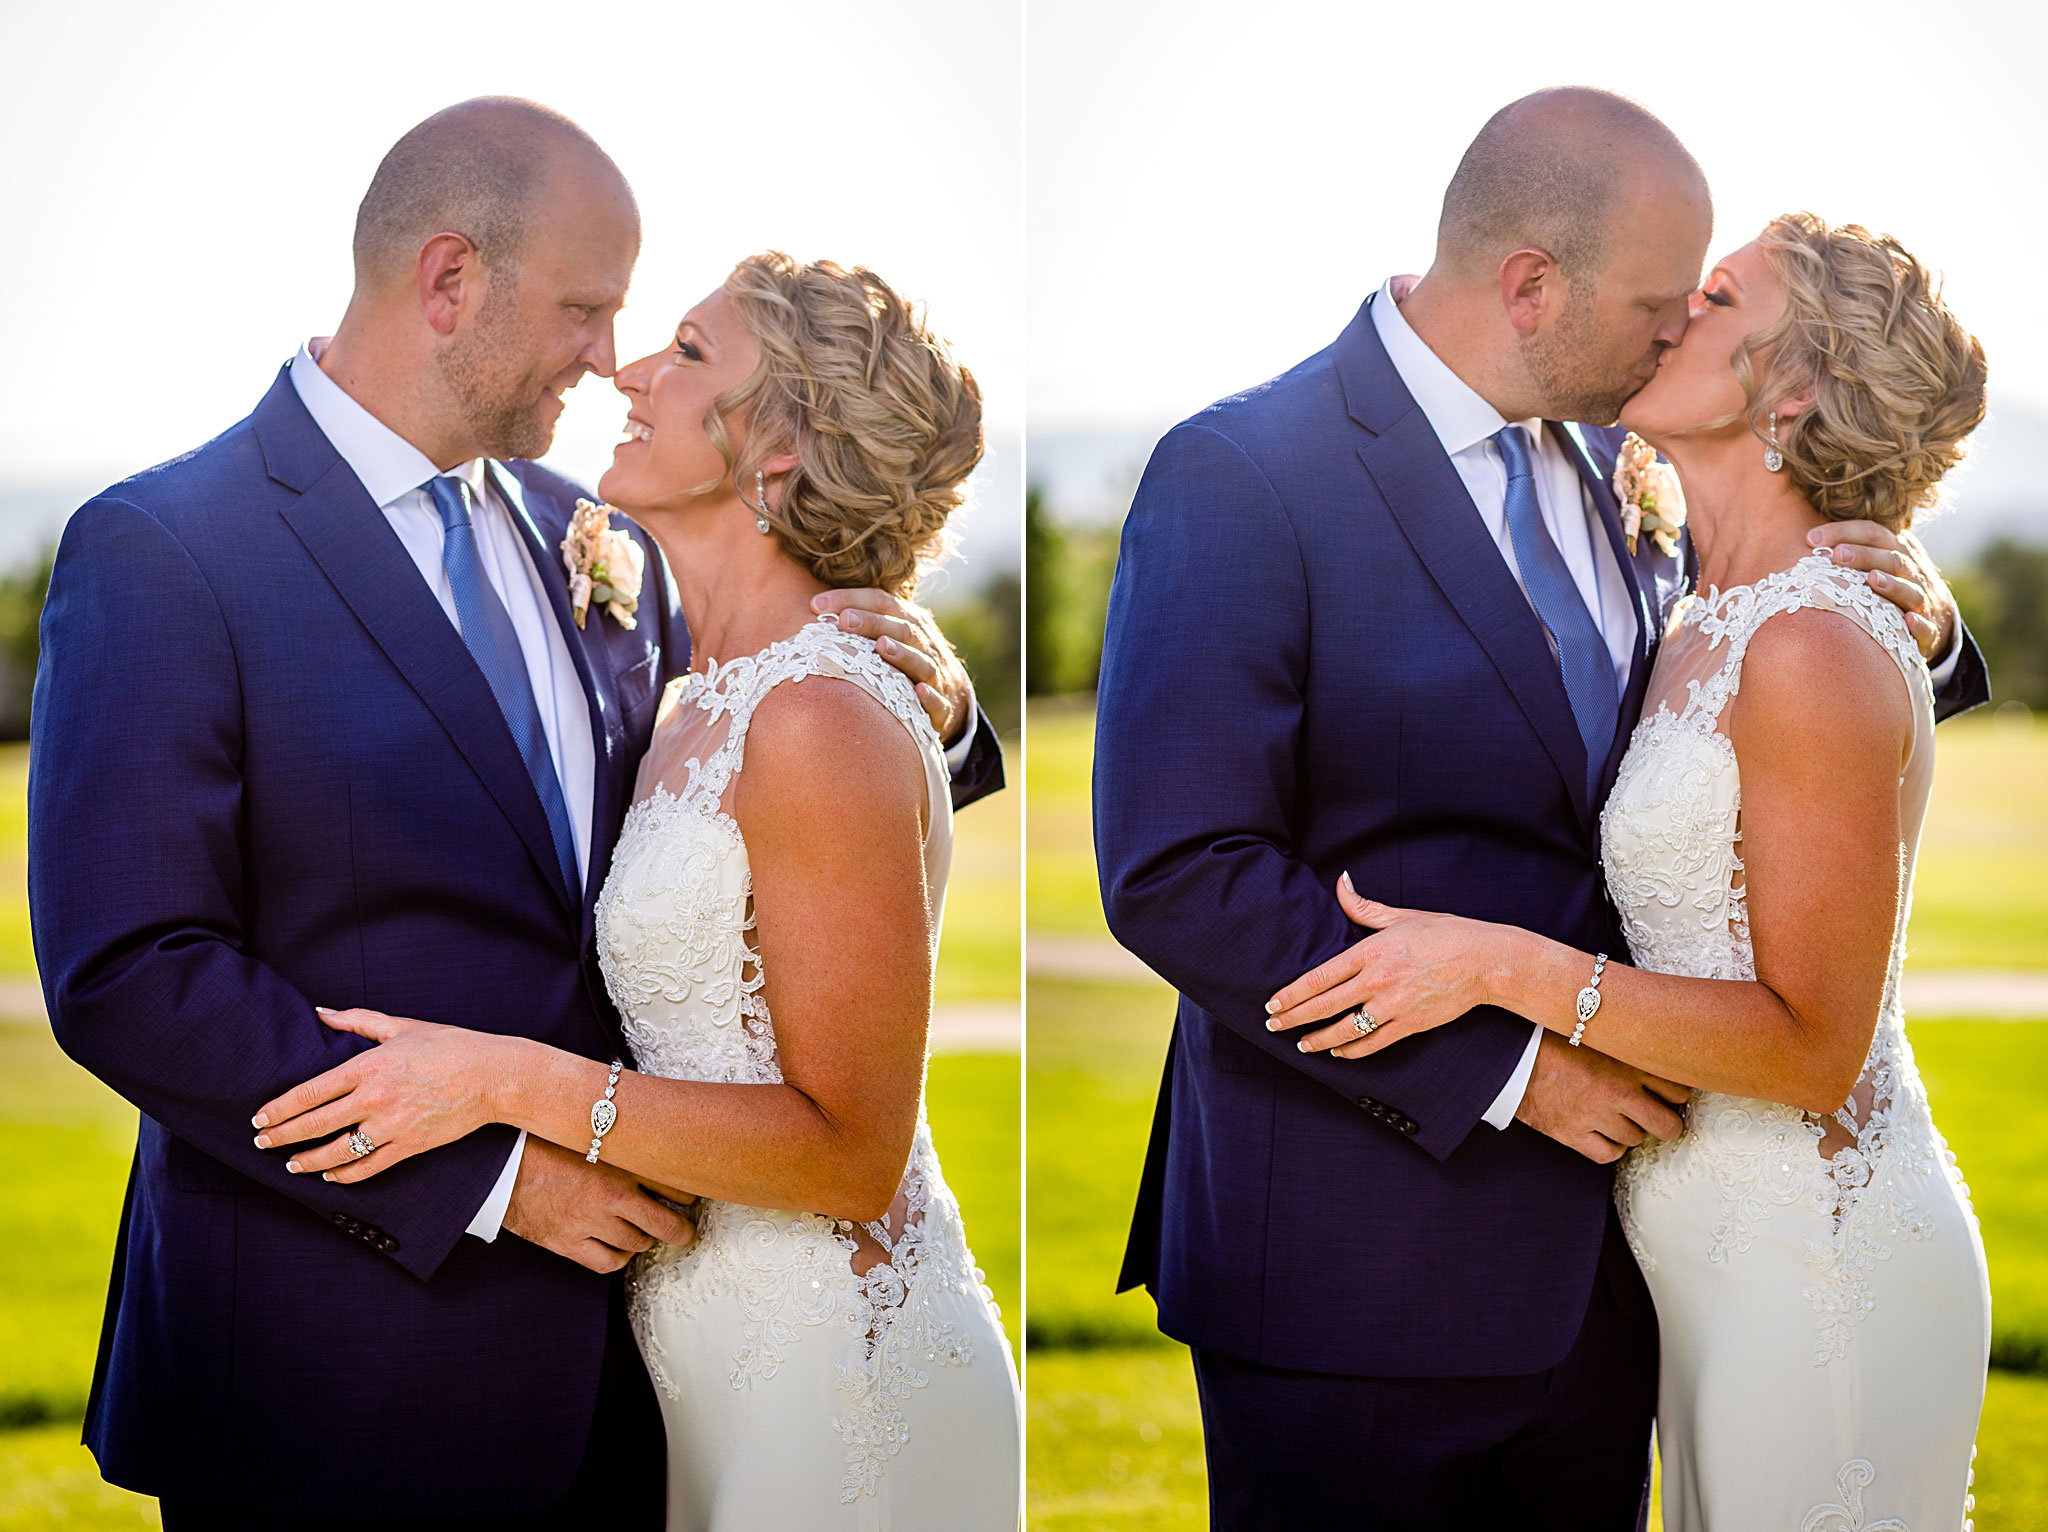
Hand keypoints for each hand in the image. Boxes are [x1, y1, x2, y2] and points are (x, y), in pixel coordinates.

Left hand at [251, 1007, 508, 1182]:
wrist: (492, 1075)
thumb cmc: (449, 1046)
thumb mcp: (402, 1026)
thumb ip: (358, 1021)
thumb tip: (321, 1012)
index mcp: (369, 1066)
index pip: (310, 1092)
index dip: (279, 1109)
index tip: (259, 1118)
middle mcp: (375, 1098)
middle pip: (314, 1125)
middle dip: (281, 1137)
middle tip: (261, 1143)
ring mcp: (392, 1125)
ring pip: (336, 1152)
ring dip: (307, 1161)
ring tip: (291, 1164)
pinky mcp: (410, 1146)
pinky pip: (368, 1167)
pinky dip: (343, 1175)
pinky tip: (329, 1175)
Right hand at [502, 1137, 697, 1273]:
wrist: (501, 1163)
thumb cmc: (547, 1142)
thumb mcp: (593, 1133)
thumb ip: (626, 1140)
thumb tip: (657, 1130)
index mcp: (620, 1162)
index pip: (675, 1185)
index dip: (689, 1193)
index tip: (690, 1196)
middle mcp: (611, 1195)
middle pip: (667, 1224)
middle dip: (682, 1230)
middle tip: (685, 1230)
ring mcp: (590, 1222)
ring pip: (638, 1244)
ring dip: (645, 1240)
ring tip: (644, 1232)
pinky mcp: (568, 1243)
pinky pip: (608, 1263)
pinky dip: (619, 1258)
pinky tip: (619, 1249)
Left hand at [811, 588, 973, 744]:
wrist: (948, 696)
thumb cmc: (901, 662)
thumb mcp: (886, 635)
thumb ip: (857, 623)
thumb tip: (809, 610)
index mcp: (908, 622)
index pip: (882, 601)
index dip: (851, 598)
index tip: (816, 604)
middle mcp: (924, 644)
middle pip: (901, 628)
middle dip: (872, 622)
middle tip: (844, 621)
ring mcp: (935, 676)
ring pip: (923, 662)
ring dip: (903, 654)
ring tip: (881, 647)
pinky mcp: (941, 709)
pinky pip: (939, 703)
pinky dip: (930, 698)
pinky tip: (918, 693)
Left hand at [1264, 874, 1495, 1054]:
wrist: (1484, 960)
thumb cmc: (1443, 934)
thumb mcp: (1400, 915)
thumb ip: (1363, 906)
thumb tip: (1340, 882)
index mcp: (1370, 951)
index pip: (1320, 977)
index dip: (1292, 993)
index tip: (1273, 1003)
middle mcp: (1378, 980)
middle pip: (1325, 1005)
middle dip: (1294, 1018)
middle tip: (1272, 1026)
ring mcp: (1394, 1005)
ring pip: (1346, 1030)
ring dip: (1318, 1039)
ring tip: (1301, 1044)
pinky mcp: (1411, 1024)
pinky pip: (1374, 1043)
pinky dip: (1352, 1051)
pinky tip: (1337, 1051)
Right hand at [1515, 1032, 1687, 1163]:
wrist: (1511, 1056)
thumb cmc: (1554, 1040)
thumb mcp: (1599, 1035)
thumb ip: (1630, 1046)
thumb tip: (1660, 1051)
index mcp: (1626, 1062)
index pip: (1678, 1090)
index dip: (1676, 1094)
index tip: (1668, 1094)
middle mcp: (1616, 1091)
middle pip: (1667, 1125)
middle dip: (1667, 1123)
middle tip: (1657, 1116)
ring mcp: (1596, 1116)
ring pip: (1636, 1139)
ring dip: (1631, 1130)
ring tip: (1618, 1116)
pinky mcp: (1573, 1134)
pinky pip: (1609, 1155)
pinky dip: (1611, 1148)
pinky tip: (1605, 1134)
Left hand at [1807, 521, 1954, 661]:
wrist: (1935, 614)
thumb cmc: (1889, 584)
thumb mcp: (1876, 562)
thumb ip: (1847, 550)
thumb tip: (1803, 542)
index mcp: (1895, 551)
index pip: (1873, 533)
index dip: (1844, 532)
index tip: (1811, 538)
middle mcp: (1911, 572)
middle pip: (1891, 559)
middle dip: (1864, 555)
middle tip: (1837, 555)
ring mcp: (1922, 600)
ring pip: (1911, 589)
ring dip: (1893, 584)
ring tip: (1872, 580)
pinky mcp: (1929, 629)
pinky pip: (1927, 627)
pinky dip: (1919, 624)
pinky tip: (1908, 620)